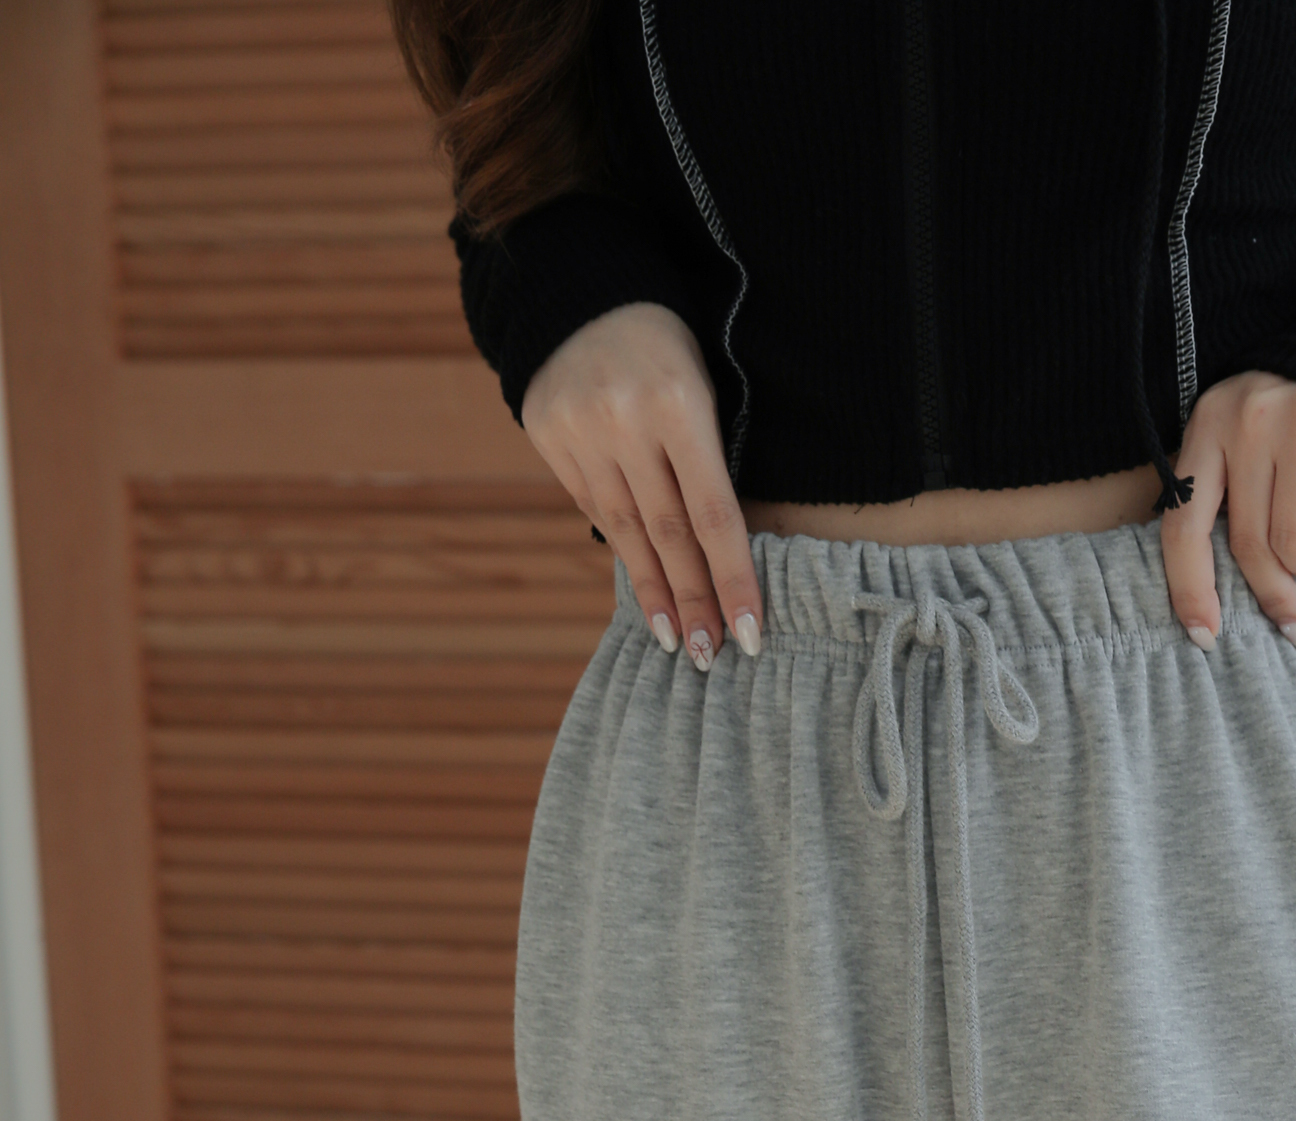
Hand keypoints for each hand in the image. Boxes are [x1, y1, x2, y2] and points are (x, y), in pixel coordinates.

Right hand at [520, 302, 764, 665]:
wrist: (582, 287)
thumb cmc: (667, 345)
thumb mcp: (704, 384)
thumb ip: (709, 461)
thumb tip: (722, 558)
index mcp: (678, 403)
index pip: (714, 514)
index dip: (732, 579)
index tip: (748, 635)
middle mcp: (624, 420)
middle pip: (668, 533)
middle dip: (694, 600)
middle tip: (709, 657)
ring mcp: (579, 429)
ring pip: (626, 530)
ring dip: (655, 592)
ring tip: (676, 641)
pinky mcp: (547, 433)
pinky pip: (593, 506)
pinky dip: (622, 550)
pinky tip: (644, 588)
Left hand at [1159, 372, 1295, 645]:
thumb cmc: (1283, 424)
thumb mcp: (1236, 439)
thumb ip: (1221, 496)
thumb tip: (1214, 602)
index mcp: (1208, 424)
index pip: (1184, 524)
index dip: (1190, 589)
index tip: (1204, 636)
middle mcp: (1251, 422)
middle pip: (1250, 545)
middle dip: (1270, 590)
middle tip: (1288, 616)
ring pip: (1295, 547)